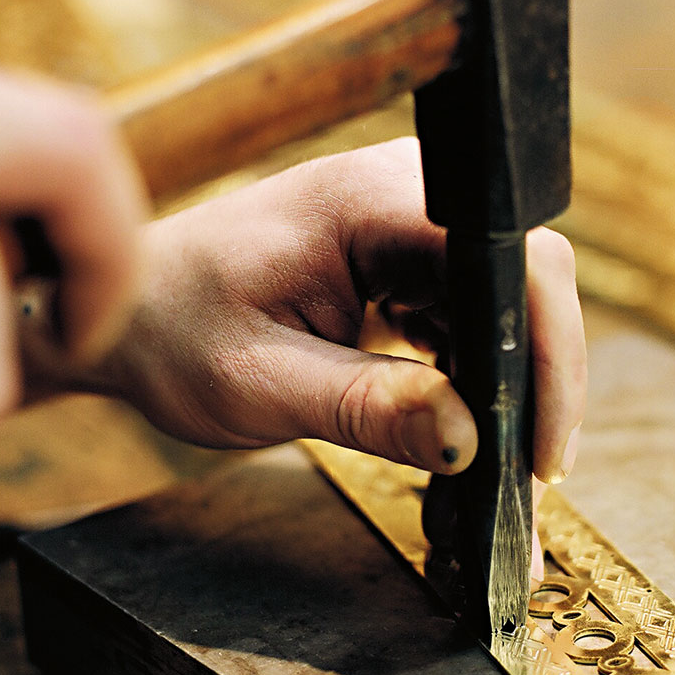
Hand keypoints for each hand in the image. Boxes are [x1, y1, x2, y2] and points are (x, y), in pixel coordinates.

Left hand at [63, 138, 586, 483]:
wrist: (127, 315)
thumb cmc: (171, 333)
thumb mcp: (260, 386)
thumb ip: (367, 410)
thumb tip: (469, 441)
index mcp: (367, 204)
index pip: (508, 257)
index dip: (548, 350)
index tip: (541, 446)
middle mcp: (400, 196)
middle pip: (526, 278)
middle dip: (540, 382)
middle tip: (532, 479)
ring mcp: (408, 226)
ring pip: (508, 303)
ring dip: (513, 387)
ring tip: (503, 474)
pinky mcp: (406, 262)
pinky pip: (474, 316)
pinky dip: (479, 379)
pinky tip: (464, 433)